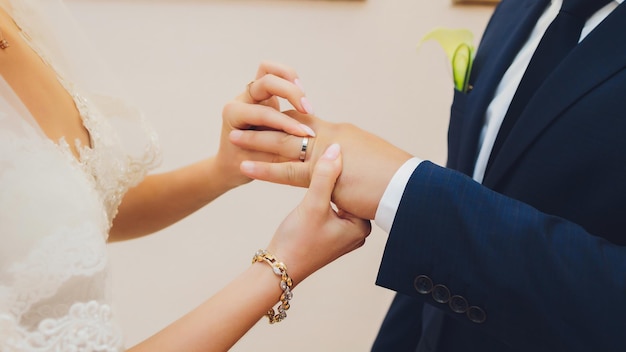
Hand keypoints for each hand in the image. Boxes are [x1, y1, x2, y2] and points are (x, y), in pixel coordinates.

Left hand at [217, 62, 315, 188]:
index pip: (263, 112)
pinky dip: (290, 81)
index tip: (305, 134)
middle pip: (265, 80)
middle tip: (308, 111)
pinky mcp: (263, 94)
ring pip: (268, 69)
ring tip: (305, 98)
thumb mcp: (258, 163)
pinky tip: (302, 99)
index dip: (286, 123)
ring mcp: (251, 94)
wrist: (231, 164)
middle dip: (290, 93)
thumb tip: (304, 148)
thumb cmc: (241, 166)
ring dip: (290, 79)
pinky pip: (276, 76)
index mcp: (233, 114)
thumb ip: (277, 152)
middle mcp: (241, 100)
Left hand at [230, 111, 412, 219]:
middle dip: (265, 124)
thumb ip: (353, 160)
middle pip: (292, 127)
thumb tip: (347, 160)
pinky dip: (264, 168)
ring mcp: (328, 155)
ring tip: (233, 137)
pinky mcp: (324, 176)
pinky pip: (287, 172)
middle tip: (243, 118)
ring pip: (284, 146)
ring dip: (257, 141)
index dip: (288, 119)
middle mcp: (334, 138)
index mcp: (344, 135)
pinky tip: (244, 166)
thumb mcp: (372, 165)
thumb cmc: (397, 182)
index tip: (269, 115)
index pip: (309, 123)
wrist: (408, 191)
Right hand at [267, 144, 370, 284]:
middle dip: (338, 174)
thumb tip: (336, 149)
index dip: (347, 166)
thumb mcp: (312, 205)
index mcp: (361, 226)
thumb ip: (325, 176)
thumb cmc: (296, 241)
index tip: (338, 145)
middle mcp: (357, 231)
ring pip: (337, 197)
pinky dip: (322, 193)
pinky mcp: (329, 232)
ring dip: (327, 182)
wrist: (277, 268)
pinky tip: (312, 180)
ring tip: (319, 161)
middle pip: (348, 193)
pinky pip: (329, 205)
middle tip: (329, 149)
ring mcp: (343, 233)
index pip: (358, 188)